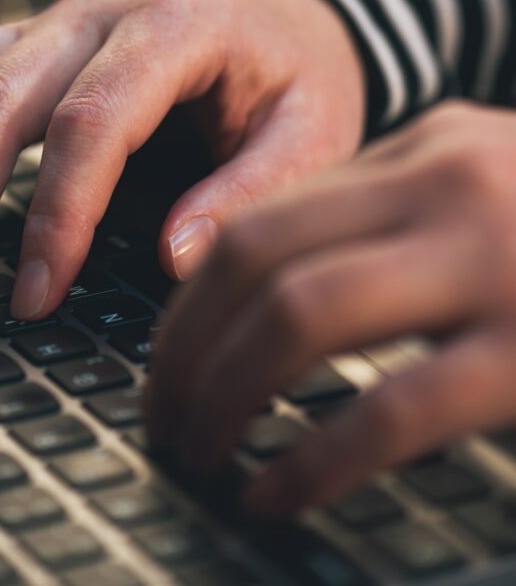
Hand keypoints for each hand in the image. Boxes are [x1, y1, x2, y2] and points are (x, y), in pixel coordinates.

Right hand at [0, 0, 363, 320]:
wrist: (284, 20)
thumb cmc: (299, 78)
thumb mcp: (314, 135)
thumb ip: (252, 191)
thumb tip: (175, 257)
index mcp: (176, 26)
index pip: (93, 120)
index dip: (57, 213)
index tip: (36, 295)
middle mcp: (100, 12)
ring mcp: (56, 21)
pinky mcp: (31, 42)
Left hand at [147, 101, 515, 515]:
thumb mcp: (488, 183)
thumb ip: (395, 207)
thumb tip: (272, 276)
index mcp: (431, 148)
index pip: (264, 215)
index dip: (189, 298)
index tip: (165, 358)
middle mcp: (451, 186)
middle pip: (259, 258)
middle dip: (184, 348)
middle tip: (160, 414)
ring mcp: (495, 262)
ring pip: (303, 316)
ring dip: (225, 392)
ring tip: (196, 451)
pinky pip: (393, 409)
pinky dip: (314, 458)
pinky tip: (275, 494)